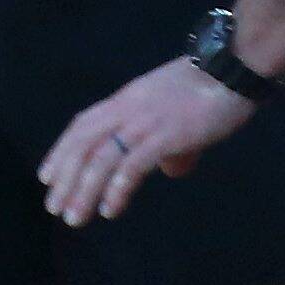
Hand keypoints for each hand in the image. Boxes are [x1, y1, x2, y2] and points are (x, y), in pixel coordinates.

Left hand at [39, 59, 258, 224]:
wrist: (236, 66)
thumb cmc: (213, 88)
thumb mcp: (178, 113)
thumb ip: (170, 143)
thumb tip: (170, 169)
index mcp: (127, 99)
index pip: (83, 125)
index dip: (62, 151)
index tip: (47, 177)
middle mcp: (128, 108)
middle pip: (83, 144)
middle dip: (65, 178)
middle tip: (54, 208)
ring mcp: (146, 121)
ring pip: (101, 158)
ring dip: (84, 191)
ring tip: (74, 218)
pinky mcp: (166, 134)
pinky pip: (132, 164)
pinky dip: (116, 189)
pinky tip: (109, 210)